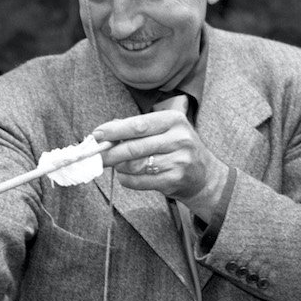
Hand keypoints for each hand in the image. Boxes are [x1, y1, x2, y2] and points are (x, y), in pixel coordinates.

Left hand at [93, 111, 230, 222]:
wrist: (205, 175)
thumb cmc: (178, 149)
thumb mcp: (165, 130)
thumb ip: (138, 128)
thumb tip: (106, 132)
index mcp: (174, 120)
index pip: (138, 125)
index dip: (114, 131)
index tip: (97, 135)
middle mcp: (178, 139)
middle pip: (134, 147)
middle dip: (111, 152)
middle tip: (96, 156)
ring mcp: (178, 160)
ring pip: (136, 165)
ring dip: (120, 167)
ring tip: (116, 165)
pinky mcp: (174, 179)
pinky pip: (141, 181)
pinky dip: (128, 180)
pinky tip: (126, 176)